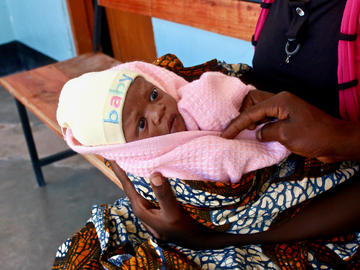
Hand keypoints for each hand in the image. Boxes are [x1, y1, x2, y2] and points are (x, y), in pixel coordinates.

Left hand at [109, 161, 219, 249]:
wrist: (197, 241)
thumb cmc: (183, 229)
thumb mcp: (173, 213)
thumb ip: (163, 195)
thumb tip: (153, 174)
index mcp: (141, 210)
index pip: (127, 186)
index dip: (119, 171)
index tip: (112, 156)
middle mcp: (143, 210)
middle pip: (132, 187)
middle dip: (127, 171)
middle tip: (123, 154)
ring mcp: (151, 211)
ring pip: (141, 189)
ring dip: (137, 176)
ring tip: (135, 161)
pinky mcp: (159, 210)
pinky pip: (150, 192)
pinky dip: (148, 182)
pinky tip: (152, 176)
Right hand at [222, 91, 359, 162]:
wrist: (337, 140)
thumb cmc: (313, 136)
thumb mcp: (286, 135)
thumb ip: (266, 132)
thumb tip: (258, 133)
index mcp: (279, 101)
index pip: (251, 112)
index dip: (236, 124)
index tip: (225, 135)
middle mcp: (281, 101)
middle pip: (253, 101)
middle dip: (242, 113)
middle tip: (239, 129)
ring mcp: (285, 108)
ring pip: (260, 108)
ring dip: (250, 118)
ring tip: (246, 131)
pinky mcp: (289, 117)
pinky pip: (268, 116)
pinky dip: (260, 123)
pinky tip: (257, 132)